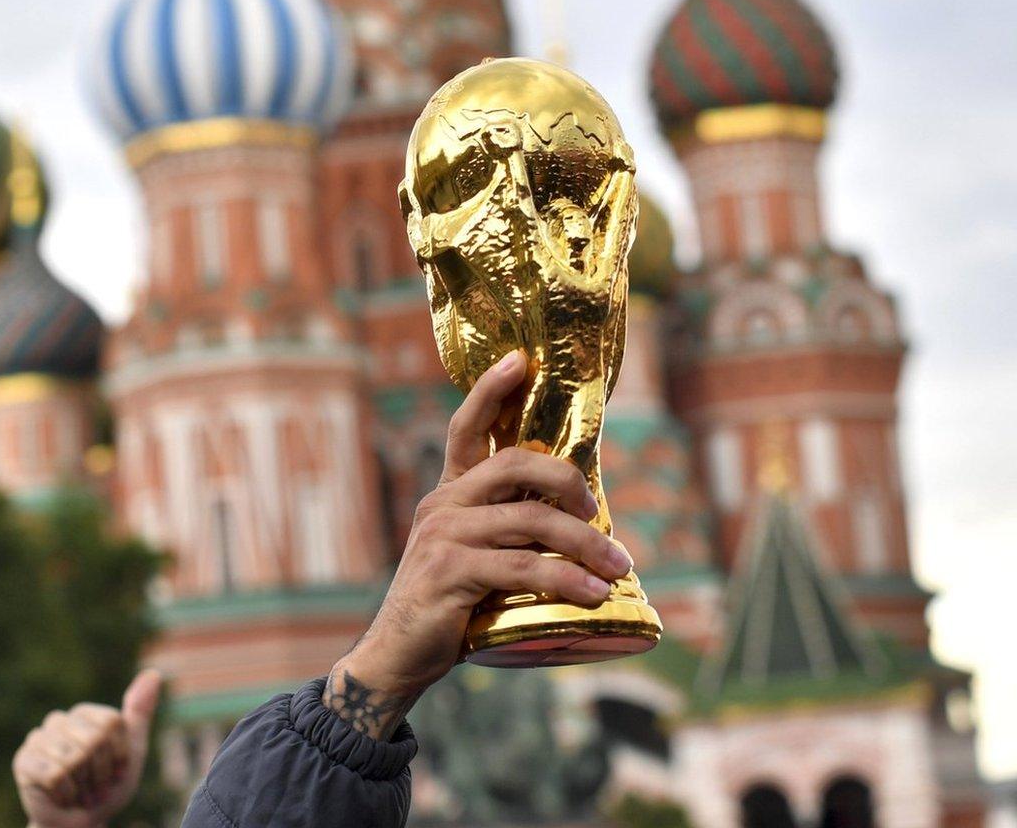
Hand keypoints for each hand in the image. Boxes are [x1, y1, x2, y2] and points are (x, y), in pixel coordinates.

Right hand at [14, 669, 163, 827]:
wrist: (80, 824)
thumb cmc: (105, 790)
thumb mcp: (131, 753)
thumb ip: (140, 715)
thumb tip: (153, 674)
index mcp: (85, 714)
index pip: (112, 722)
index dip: (119, 754)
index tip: (116, 772)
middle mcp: (59, 720)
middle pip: (95, 739)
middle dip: (101, 773)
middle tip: (95, 787)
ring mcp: (38, 739)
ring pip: (75, 756)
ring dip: (84, 785)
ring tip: (79, 792)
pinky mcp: (23, 761)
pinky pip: (55, 773)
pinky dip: (66, 792)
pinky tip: (61, 796)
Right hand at [324, 351, 632, 738]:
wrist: (397, 657)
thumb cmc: (449, 608)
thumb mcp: (479, 558)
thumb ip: (511, 534)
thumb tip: (581, 528)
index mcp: (450, 493)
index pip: (467, 427)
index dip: (491, 390)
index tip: (520, 359)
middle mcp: (443, 503)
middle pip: (516, 463)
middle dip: (570, 481)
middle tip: (601, 514)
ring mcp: (443, 535)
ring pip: (531, 521)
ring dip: (586, 545)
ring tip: (618, 568)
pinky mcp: (448, 572)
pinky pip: (523, 567)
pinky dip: (566, 580)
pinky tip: (593, 595)